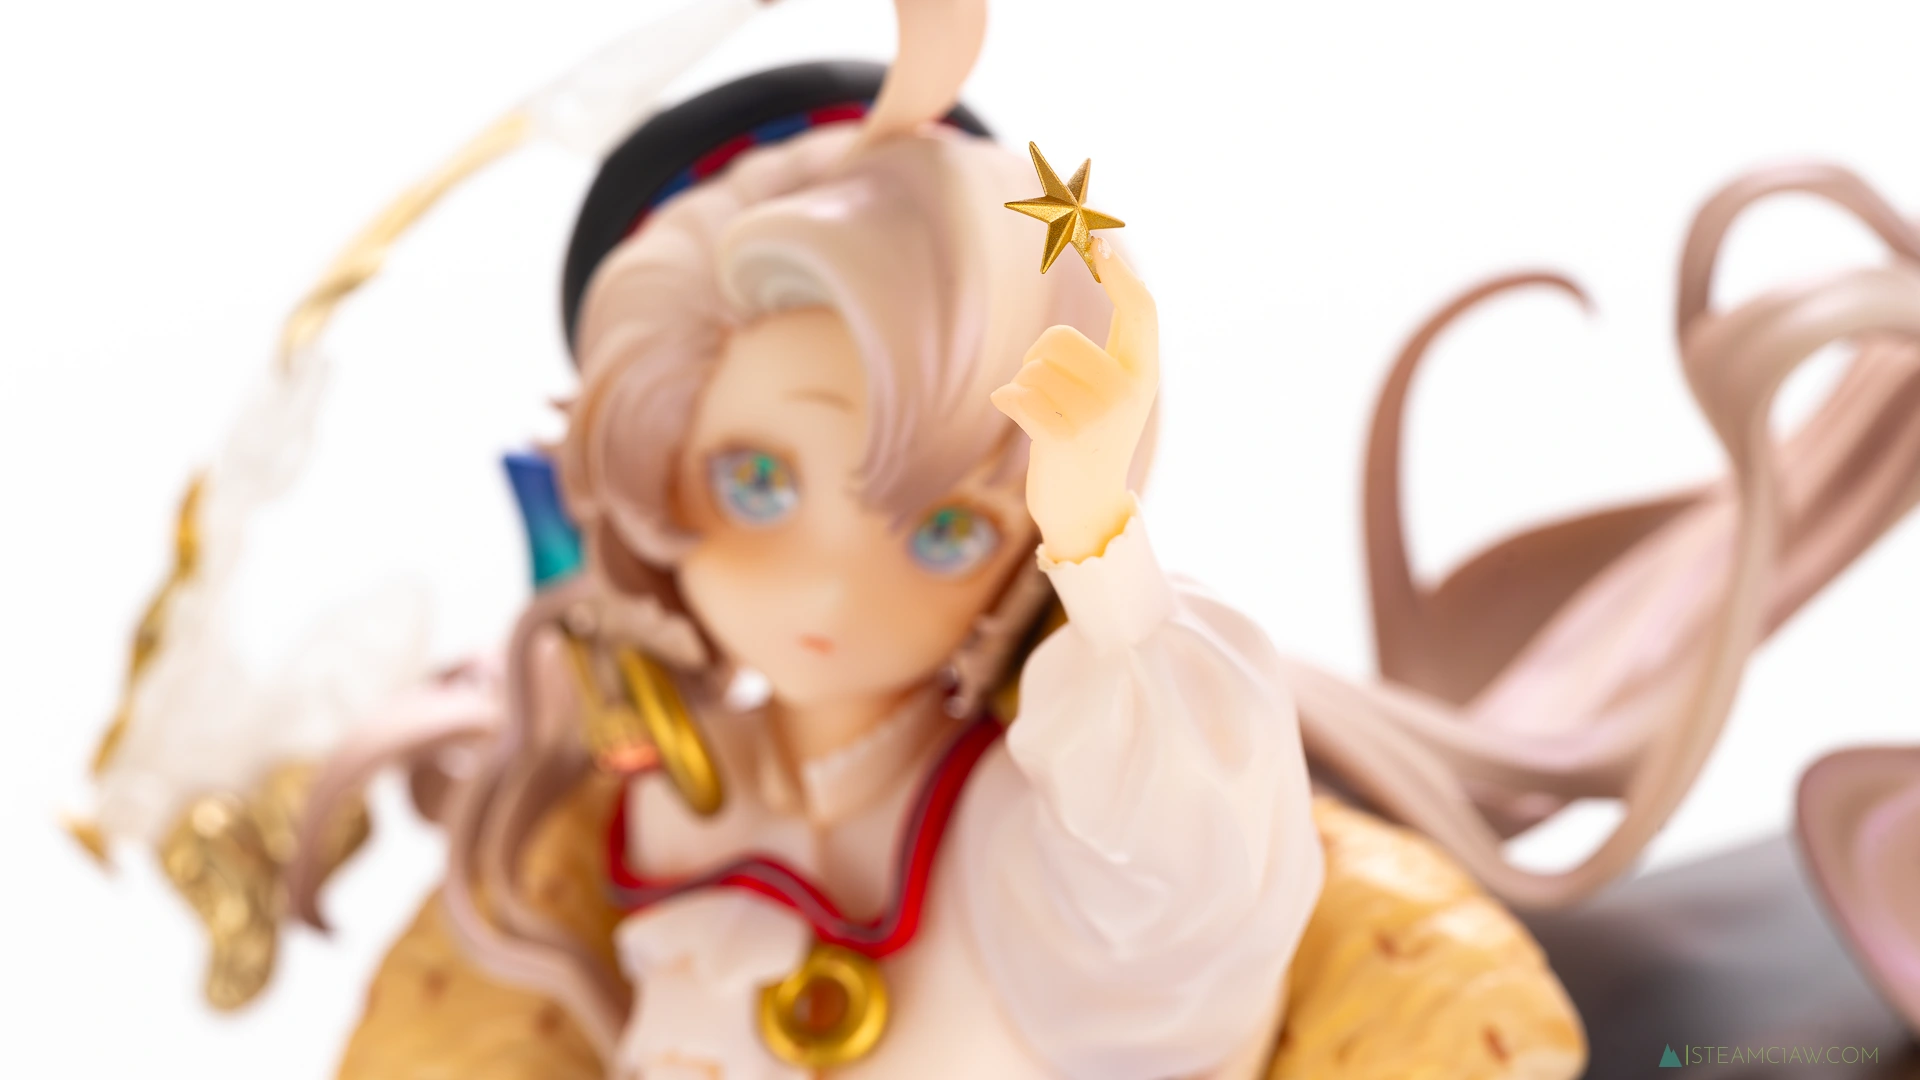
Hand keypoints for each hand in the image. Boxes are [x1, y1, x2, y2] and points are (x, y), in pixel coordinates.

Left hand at [990, 237, 1158, 562]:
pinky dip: (1006, 401)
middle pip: (1058, 338)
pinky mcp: (1062, 437)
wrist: (1086, 509)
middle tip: (1048, 392)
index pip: (1141, 311)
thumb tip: (1110, 265)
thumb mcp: (1117, 394)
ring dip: (1024, 387)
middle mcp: (1126, 392)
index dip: (1122, 275)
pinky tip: (1018, 418)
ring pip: (1032, 368)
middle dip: (1037, 359)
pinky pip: (1015, 393)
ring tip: (1043, 417)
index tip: (1100, 243)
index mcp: (1144, 376)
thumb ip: (1114, 346)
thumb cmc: (1093, 441)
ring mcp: (1097, 416)